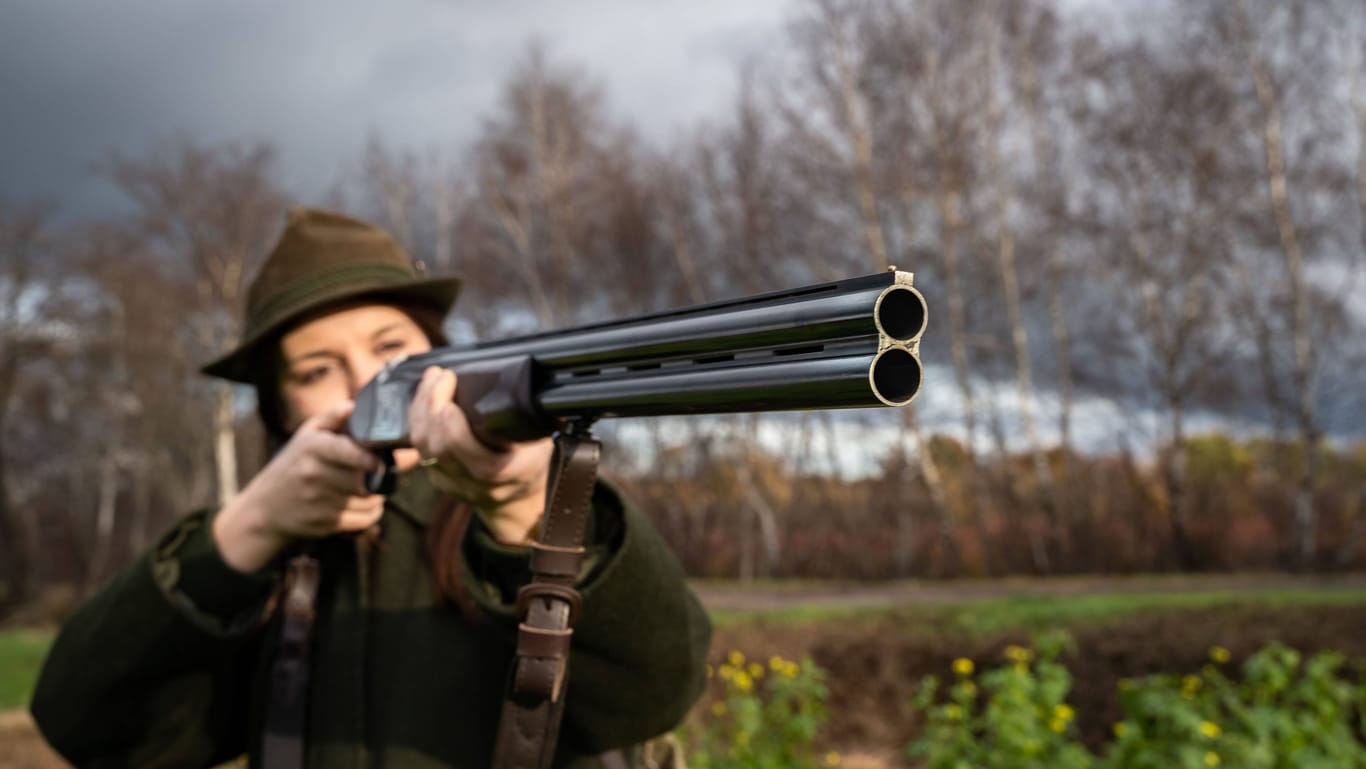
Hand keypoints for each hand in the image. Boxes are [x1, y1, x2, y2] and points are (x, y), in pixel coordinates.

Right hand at [213, 401, 383, 572]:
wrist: (265, 507)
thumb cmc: (294, 464)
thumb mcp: (307, 435)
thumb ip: (333, 418)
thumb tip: (355, 405)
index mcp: (313, 447)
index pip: (345, 452)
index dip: (367, 459)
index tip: (380, 463)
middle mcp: (314, 474)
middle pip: (362, 479)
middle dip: (379, 477)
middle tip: (382, 472)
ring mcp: (318, 501)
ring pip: (367, 501)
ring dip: (378, 496)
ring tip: (374, 487)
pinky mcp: (324, 523)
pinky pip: (363, 520)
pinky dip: (373, 513)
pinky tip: (370, 505)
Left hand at [408, 366, 552, 544]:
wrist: (516, 503)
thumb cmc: (531, 465)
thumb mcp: (541, 445)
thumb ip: (533, 421)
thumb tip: (537, 385)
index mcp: (509, 475)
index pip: (478, 462)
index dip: (458, 433)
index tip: (453, 402)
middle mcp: (477, 484)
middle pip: (441, 449)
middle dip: (434, 407)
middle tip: (441, 377)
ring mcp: (453, 484)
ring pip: (424, 448)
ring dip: (422, 408)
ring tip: (432, 379)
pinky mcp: (437, 479)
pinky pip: (419, 449)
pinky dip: (417, 419)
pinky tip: (424, 396)